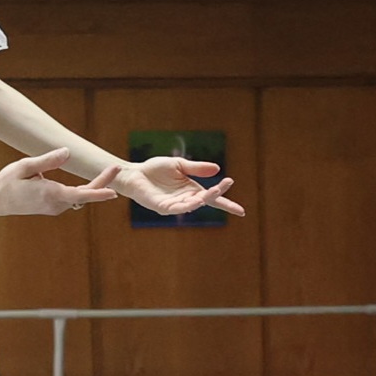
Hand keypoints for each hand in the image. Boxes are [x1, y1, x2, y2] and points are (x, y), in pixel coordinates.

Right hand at [0, 152, 120, 219]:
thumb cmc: (7, 181)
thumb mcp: (24, 166)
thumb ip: (47, 160)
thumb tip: (67, 152)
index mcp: (49, 193)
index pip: (79, 195)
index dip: (97, 192)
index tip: (113, 192)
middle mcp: (55, 204)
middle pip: (84, 194)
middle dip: (102, 182)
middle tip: (116, 167)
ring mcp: (54, 208)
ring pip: (79, 196)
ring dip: (94, 186)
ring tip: (110, 171)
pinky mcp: (53, 207)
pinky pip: (73, 198)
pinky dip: (84, 190)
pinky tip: (95, 182)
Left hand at [119, 155, 245, 218]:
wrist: (134, 173)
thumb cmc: (155, 170)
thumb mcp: (179, 165)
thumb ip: (197, 168)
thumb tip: (218, 169)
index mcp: (192, 190)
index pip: (212, 198)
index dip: (226, 204)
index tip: (241, 211)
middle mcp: (185, 199)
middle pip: (205, 200)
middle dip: (215, 194)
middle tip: (223, 185)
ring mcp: (174, 205)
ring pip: (193, 205)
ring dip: (202, 199)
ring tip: (211, 192)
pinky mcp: (162, 207)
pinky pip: (177, 209)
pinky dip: (187, 206)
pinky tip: (195, 201)